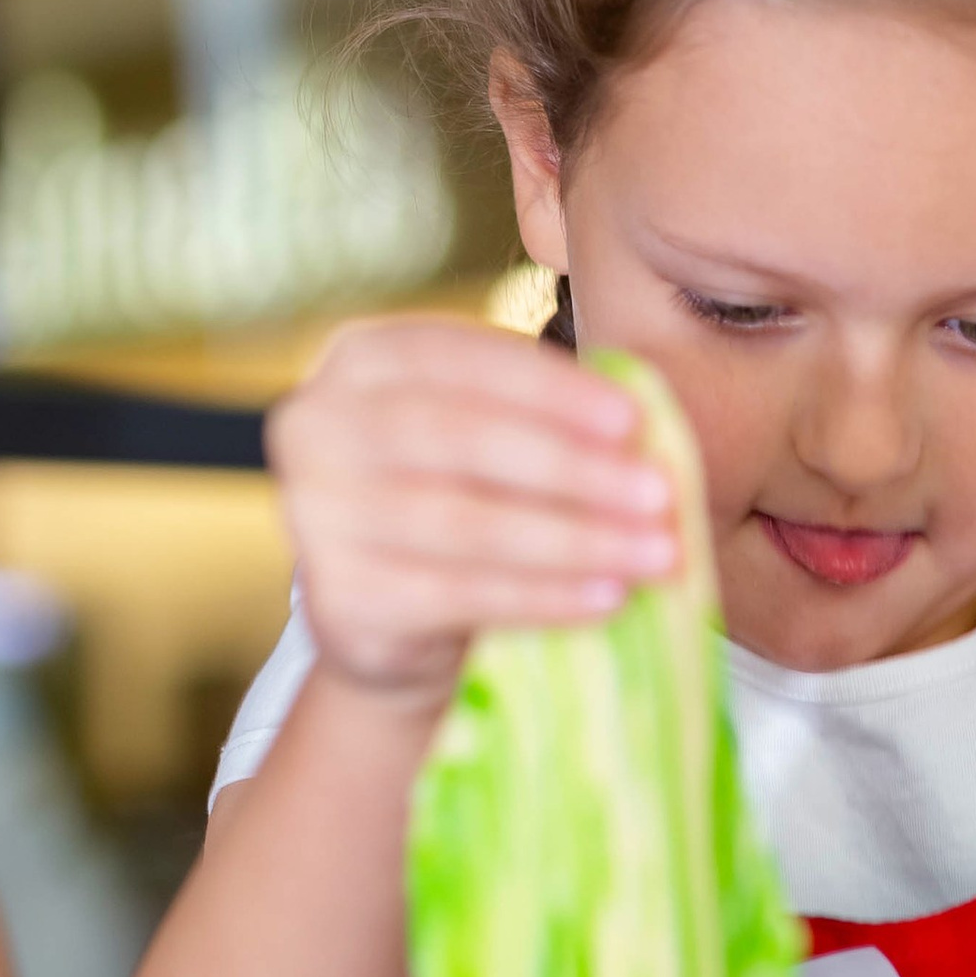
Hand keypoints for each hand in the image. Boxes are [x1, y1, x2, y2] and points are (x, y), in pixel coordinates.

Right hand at [267, 314, 677, 706]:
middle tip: (657, 493)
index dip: (549, 389)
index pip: (460, 359)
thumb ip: (546, 417)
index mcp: (362, 361)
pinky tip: (606, 598)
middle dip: (571, 467)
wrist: (392, 618)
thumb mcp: (490, 440)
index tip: (633, 418)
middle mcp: (320, 426)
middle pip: (460, 439)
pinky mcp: (339, 596)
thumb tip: (650, 425)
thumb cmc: (462, 497)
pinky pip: (457, 593)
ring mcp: (318, 514)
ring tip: (653, 553)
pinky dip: (542, 597)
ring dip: (573, 539)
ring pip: (462, 522)